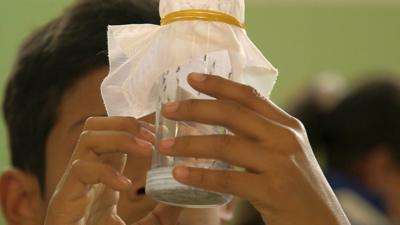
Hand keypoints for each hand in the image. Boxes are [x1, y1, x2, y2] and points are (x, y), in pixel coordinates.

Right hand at [44, 117, 181, 224]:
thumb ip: (162, 213)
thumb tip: (184, 198)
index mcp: (102, 175)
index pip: (112, 134)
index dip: (136, 128)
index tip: (160, 134)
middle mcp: (86, 173)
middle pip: (95, 126)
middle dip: (125, 124)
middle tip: (153, 137)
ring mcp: (73, 184)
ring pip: (88, 139)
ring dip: (120, 138)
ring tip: (146, 150)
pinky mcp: (63, 199)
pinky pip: (81, 170)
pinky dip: (106, 172)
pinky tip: (125, 185)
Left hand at [158, 73, 349, 224]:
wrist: (322, 222)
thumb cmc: (297, 188)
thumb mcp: (285, 153)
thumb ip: (262, 134)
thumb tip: (223, 118)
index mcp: (287, 126)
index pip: (249, 96)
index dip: (218, 84)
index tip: (191, 77)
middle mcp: (285, 139)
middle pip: (233, 113)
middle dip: (195, 108)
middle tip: (167, 109)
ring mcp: (280, 163)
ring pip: (226, 144)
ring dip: (189, 143)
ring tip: (163, 145)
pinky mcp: (273, 190)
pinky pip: (227, 178)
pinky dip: (199, 175)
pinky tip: (178, 173)